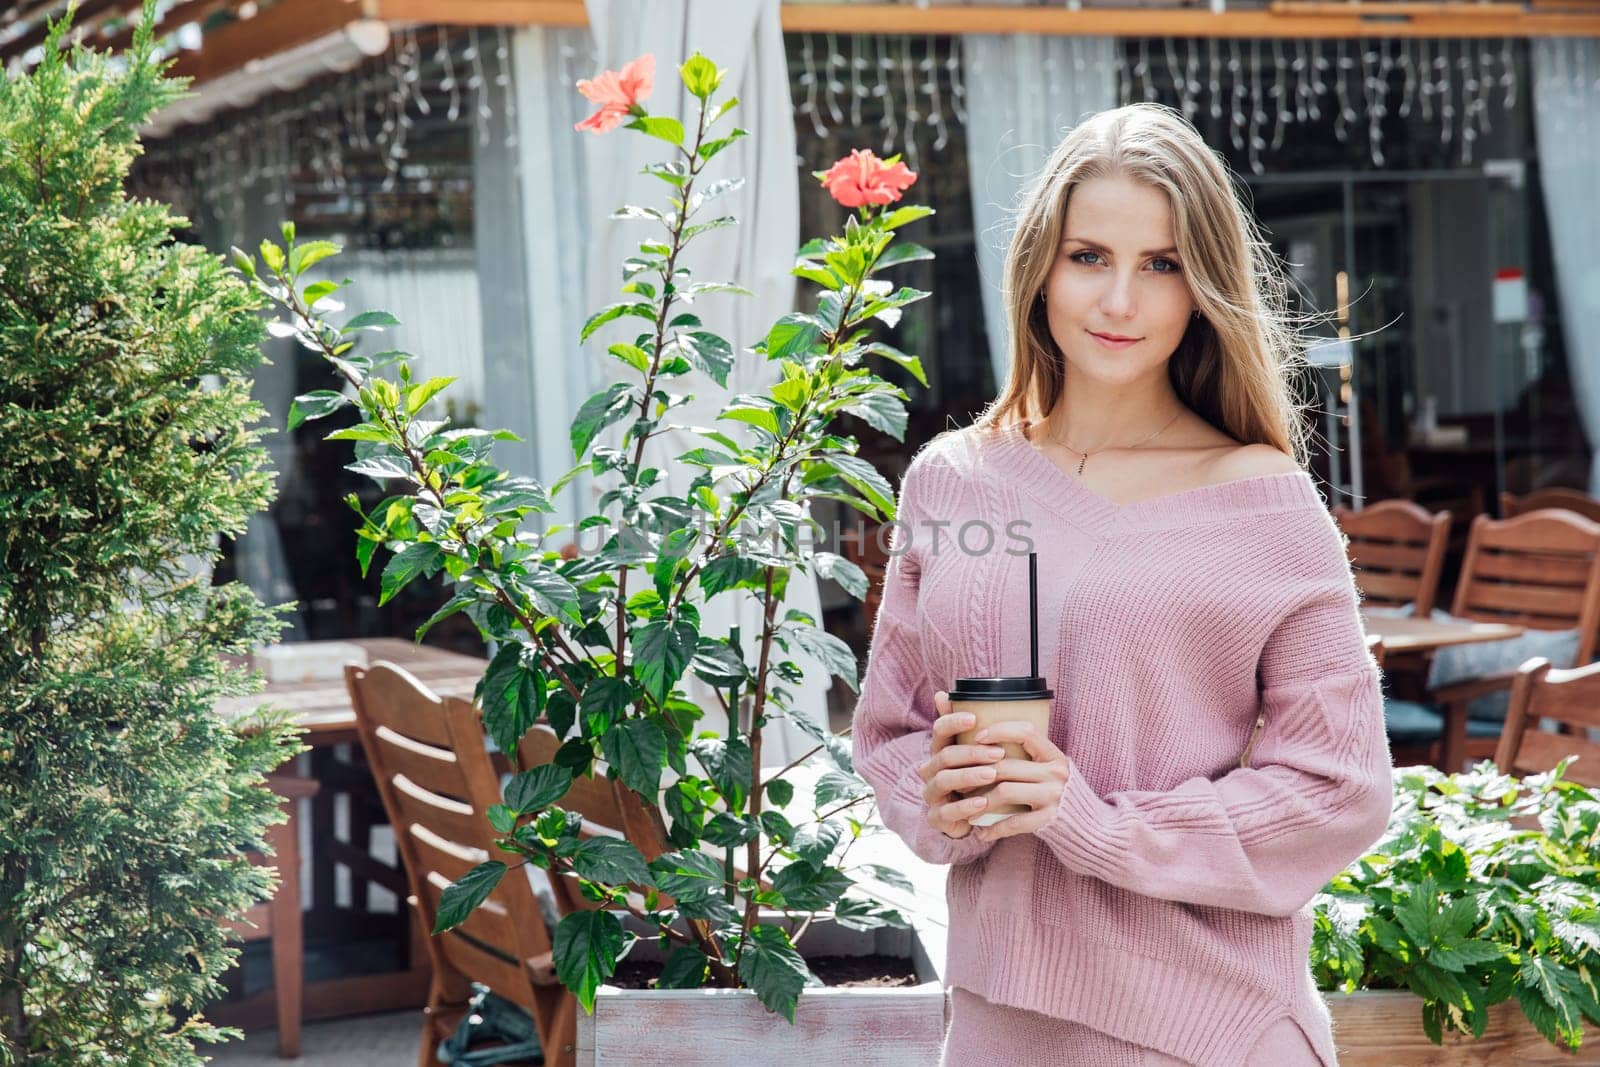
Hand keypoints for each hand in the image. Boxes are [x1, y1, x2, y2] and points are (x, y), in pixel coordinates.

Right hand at [917, 691, 1008, 839]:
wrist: (967, 819)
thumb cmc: (973, 781)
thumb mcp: (973, 754)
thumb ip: (966, 728)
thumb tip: (942, 693)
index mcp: (940, 751)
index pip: (939, 731)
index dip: (953, 722)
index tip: (974, 718)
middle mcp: (931, 770)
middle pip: (945, 755)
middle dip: (972, 752)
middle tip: (998, 752)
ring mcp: (932, 794)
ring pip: (944, 780)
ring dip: (969, 775)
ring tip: (992, 774)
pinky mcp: (937, 817)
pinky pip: (947, 811)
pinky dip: (965, 806)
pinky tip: (983, 803)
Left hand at [965, 720, 1070, 841]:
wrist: (1092, 829)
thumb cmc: (1063, 797)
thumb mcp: (1053, 772)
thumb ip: (1031, 760)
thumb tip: (990, 744)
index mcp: (1055, 756)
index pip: (1026, 732)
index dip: (1000, 730)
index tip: (977, 738)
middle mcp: (1056, 773)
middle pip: (1007, 766)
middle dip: (977, 773)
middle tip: (959, 782)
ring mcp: (1054, 796)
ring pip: (1006, 791)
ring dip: (981, 801)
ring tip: (967, 809)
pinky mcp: (1050, 819)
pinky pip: (1015, 822)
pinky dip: (995, 828)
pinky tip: (981, 833)